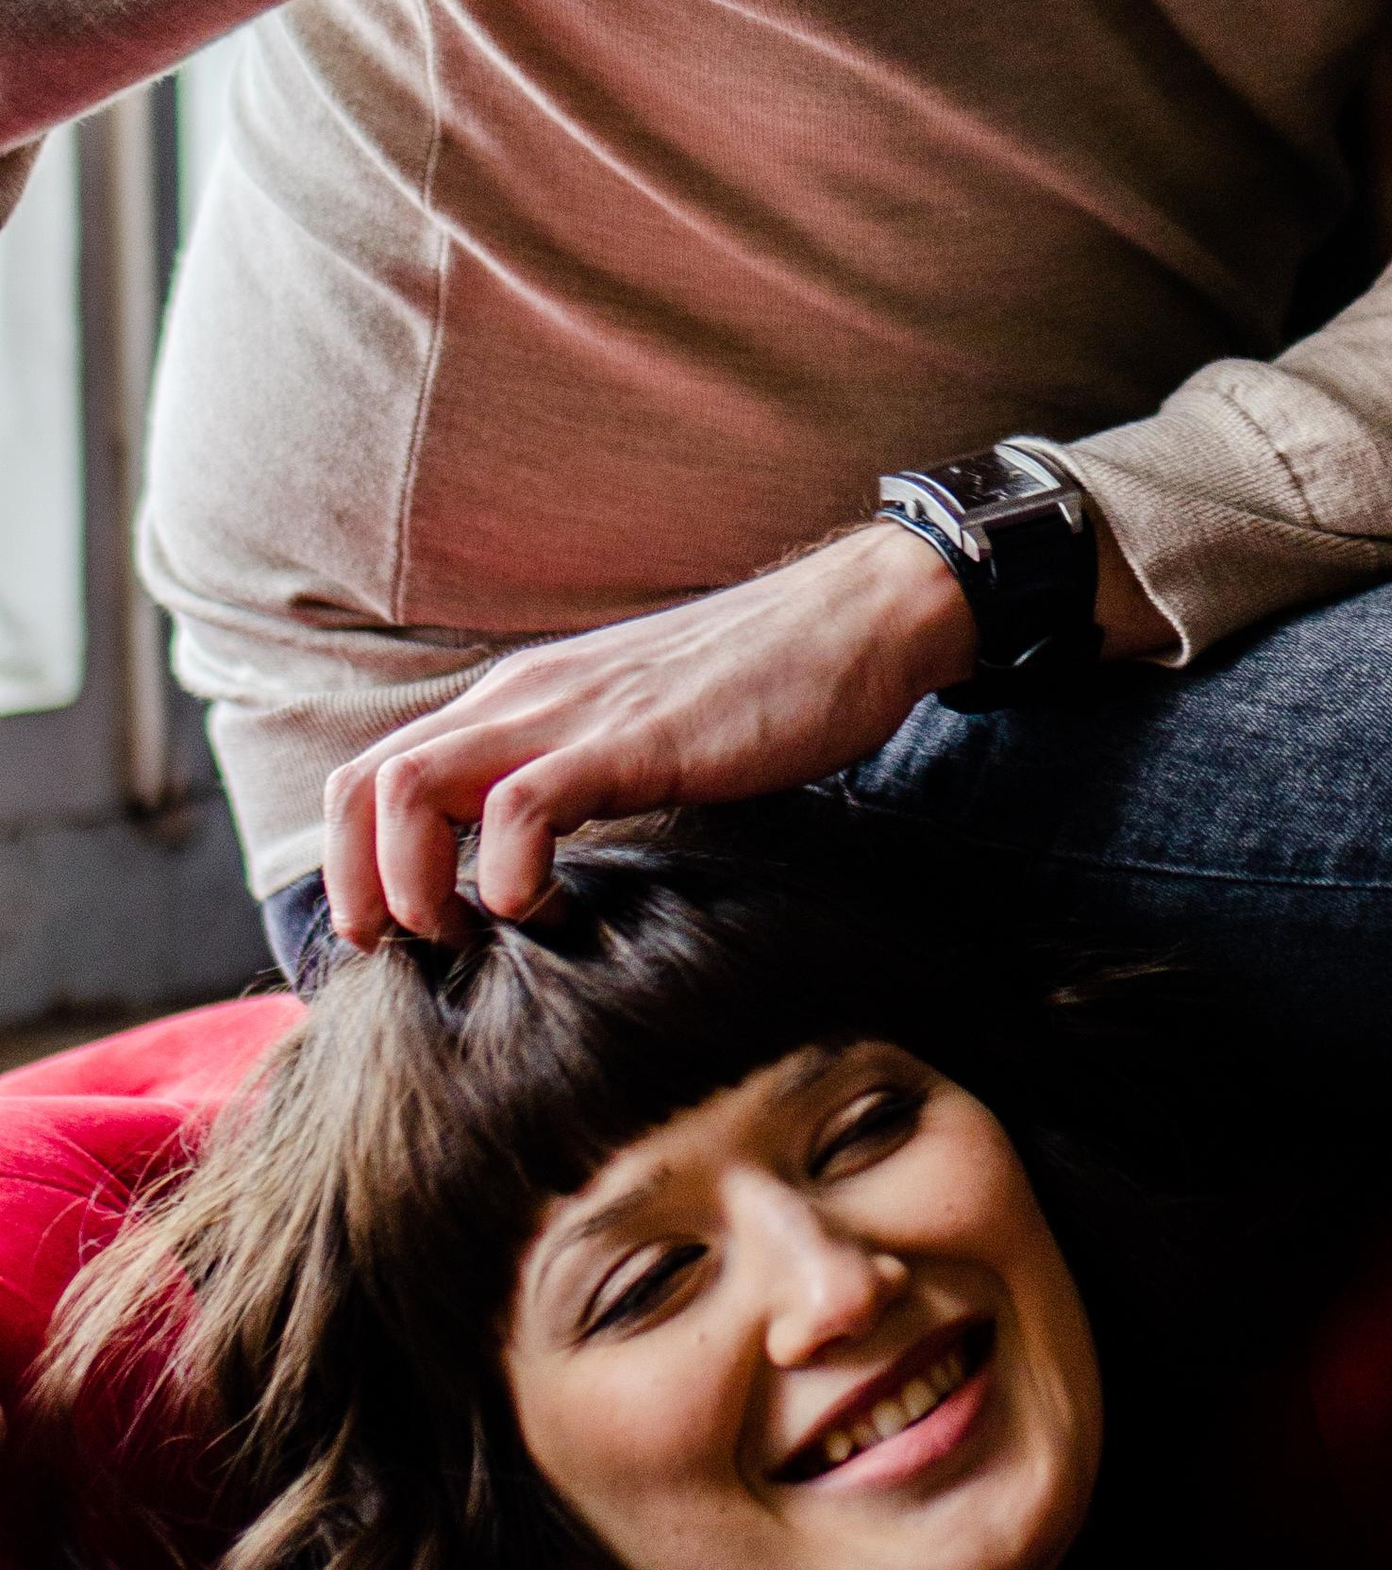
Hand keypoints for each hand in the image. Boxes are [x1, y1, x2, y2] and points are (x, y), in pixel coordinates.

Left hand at [323, 524, 977, 946]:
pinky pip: (519, 809)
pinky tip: (552, 910)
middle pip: (362, 784)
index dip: (351, 863)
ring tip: (470, 933)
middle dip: (356, 885)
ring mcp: (572, 713)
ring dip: (414, 885)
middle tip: (407, 953)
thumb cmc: (765, 684)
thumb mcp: (640, 730)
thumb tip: (532, 862)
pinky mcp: (631, 740)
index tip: (391, 937)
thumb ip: (579, 777)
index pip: (374, 771)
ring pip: (409, 790)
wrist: (861, 616)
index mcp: (521, 698)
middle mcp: (523, 697)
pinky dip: (508, 876)